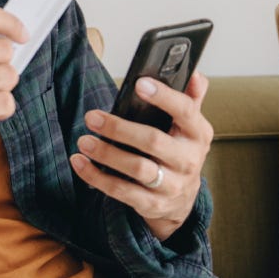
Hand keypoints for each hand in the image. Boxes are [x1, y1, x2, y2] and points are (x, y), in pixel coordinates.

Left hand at [69, 72, 212, 241]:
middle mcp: (188, 160)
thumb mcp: (189, 126)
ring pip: (136, 168)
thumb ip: (191, 97)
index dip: (164, 96)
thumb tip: (194, 73)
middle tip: (92, 117)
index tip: (139, 83)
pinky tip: (80, 162)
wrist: (182, 200)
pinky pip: (121, 191)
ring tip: (84, 141)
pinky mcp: (152, 204)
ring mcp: (171, 185)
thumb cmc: (179, 151)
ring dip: (106, 154)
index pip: (185, 111)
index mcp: (198, 134)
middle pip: (153, 141)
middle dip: (120, 128)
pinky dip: (96, 177)